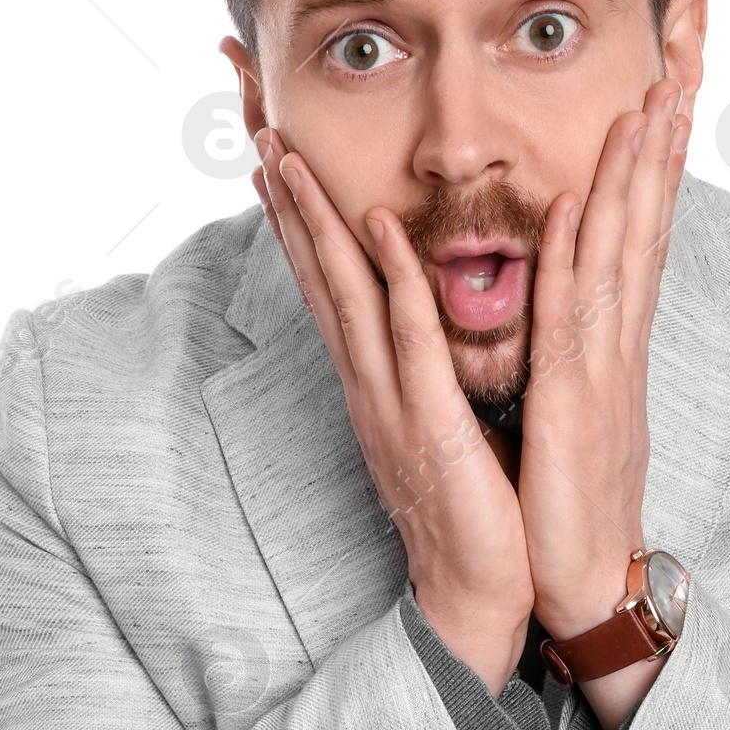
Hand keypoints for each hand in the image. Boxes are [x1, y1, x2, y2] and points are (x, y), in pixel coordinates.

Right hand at [251, 129, 532, 693]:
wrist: (474, 596)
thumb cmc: (472, 514)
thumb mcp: (442, 430)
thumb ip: (429, 376)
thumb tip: (424, 329)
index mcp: (375, 387)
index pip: (329, 290)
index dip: (300, 225)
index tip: (275, 162)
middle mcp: (368, 388)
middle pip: (317, 280)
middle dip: (286, 206)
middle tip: (255, 133)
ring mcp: (390, 404)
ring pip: (344, 296)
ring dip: (315, 223)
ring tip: (286, 158)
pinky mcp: (428, 425)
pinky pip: (409, 338)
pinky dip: (393, 278)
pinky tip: (379, 225)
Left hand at [519, 79, 691, 728]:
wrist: (585, 580)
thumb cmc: (571, 496)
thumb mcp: (575, 400)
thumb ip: (575, 334)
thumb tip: (569, 276)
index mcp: (615, 334)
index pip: (643, 218)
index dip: (660, 144)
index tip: (671, 70)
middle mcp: (620, 336)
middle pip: (651, 209)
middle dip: (669, 123)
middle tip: (689, 37)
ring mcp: (603, 364)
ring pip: (621, 247)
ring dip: (635, 168)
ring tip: (650, 90)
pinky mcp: (572, 401)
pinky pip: (571, 315)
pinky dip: (574, 254)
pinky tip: (574, 201)